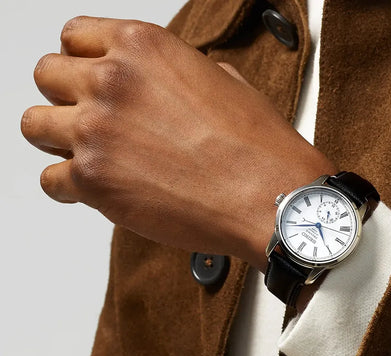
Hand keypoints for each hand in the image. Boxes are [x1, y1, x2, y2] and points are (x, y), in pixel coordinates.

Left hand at [21, 16, 336, 271]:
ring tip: (85, 157)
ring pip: (35, 127)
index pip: (74, 39)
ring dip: (56, 142)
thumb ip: (174, 78)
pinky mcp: (94, 182)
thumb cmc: (257, 149)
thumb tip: (161, 90)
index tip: (88, 83)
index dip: (81, 64)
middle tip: (87, 122)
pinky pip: (51, 182)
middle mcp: (112, 82)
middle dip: (65, 100)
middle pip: (47, 77)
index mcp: (142, 49)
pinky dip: (67, 189)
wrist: (271, 198)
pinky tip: (96, 191)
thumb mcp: (222, 83)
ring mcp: (97, 132)